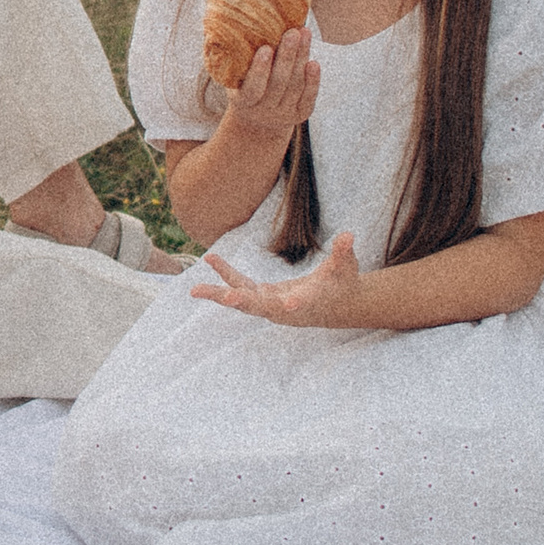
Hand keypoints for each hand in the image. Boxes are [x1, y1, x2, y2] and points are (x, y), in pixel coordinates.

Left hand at [198, 232, 363, 327]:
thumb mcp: (347, 267)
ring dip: (219, 294)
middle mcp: (285, 308)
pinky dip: (225, 276)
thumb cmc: (343, 282)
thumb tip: (348, 236)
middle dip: (245, 302)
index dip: (296, 304)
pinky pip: (240, 286)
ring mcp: (270, 304)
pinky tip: (210, 259)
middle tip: (229, 298)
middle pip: (262, 307)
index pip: (302, 304)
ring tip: (194, 290)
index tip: (289, 305)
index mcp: (309, 302)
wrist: (334, 304)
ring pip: (242, 299)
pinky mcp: (262, 297)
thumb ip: (344, 253)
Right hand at [223, 18, 320, 141]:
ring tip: (304, 34)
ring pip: (294, 86)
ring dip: (301, 59)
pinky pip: (308, 98)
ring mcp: (284, 114)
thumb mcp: (233, 79)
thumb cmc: (243, 88)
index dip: (260, 70)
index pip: (253, 88)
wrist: (257, 120)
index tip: (266, 48)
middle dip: (287, 57)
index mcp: (243, 102)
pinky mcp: (300, 114)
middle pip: (278, 84)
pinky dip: (313, 81)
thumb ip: (230, 59)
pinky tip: (314, 62)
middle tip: (292, 32)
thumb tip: (221, 25)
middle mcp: (264, 111)